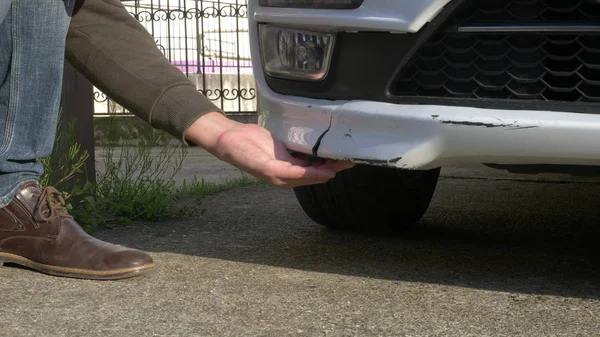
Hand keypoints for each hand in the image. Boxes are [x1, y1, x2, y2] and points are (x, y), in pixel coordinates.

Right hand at [184, 112, 354, 187]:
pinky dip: (319, 150)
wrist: (230, 138)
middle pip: (317, 171)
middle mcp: (289, 171)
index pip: (311, 176)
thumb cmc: (244, 154)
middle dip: (333, 166)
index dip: (326, 172)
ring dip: (329, 158)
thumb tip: (308, 175)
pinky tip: (329, 145)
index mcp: (284, 178)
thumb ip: (286, 171)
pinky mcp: (287, 150)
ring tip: (346, 152)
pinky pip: (306, 152)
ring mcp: (289, 160)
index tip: (342, 166)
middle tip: (351, 157)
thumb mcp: (265, 165)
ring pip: (314, 162)